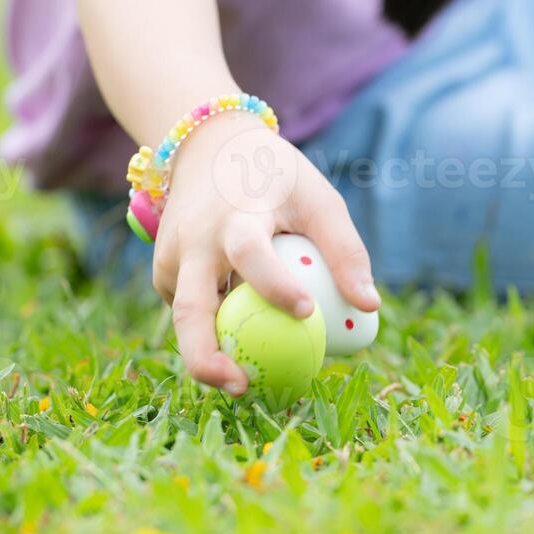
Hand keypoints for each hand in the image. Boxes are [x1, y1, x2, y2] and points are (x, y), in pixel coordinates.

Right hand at [149, 111, 379, 394]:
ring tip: (243, 380)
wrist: (208, 146)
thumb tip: (369, 308)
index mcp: (235, 216)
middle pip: (190, 308)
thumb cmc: (277, 179)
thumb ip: (345, 250)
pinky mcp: (163, 272)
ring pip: (185, 318)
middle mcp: (195, 241)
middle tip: (241, 386)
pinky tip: (239, 334)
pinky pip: (191, 310)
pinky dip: (215, 328)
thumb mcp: (318, 199)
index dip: (274, 284)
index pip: (250, 252)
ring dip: (210, 352)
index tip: (306, 311)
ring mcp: (172, 259)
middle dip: (206, 356)